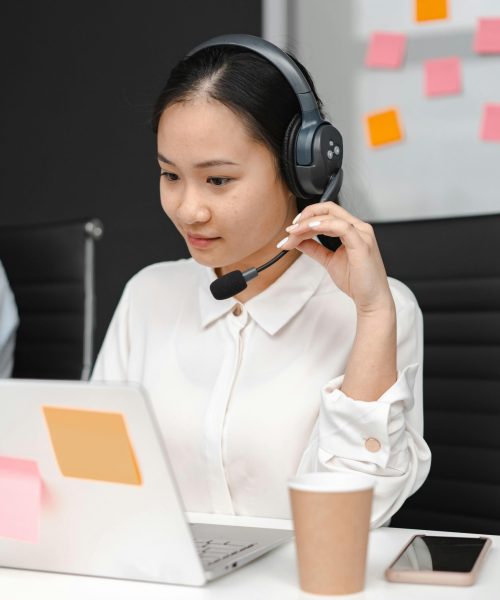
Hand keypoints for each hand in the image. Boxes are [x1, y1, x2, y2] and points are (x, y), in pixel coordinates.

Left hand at [278, 202, 393, 315]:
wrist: (371, 299)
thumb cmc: (357, 281)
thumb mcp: (329, 261)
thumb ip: (314, 249)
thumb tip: (298, 240)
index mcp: (352, 230)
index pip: (327, 213)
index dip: (307, 217)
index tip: (291, 229)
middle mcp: (358, 228)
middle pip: (328, 209)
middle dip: (305, 218)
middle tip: (289, 230)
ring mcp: (362, 234)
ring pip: (332, 216)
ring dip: (308, 223)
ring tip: (294, 233)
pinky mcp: (363, 244)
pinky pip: (342, 227)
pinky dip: (324, 225)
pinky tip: (310, 229)